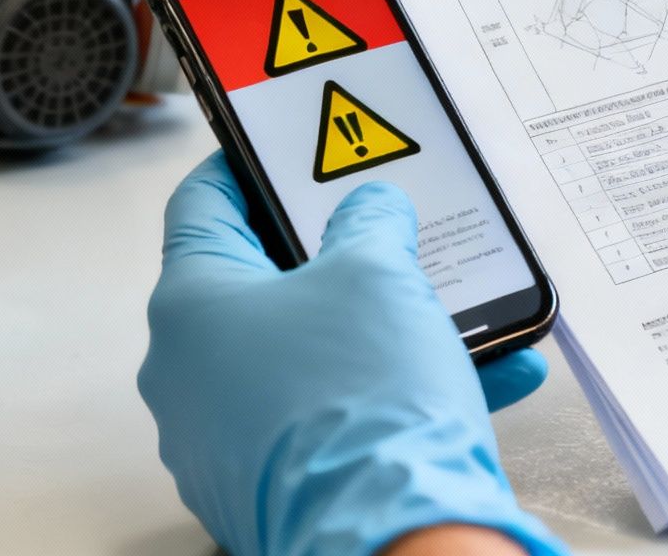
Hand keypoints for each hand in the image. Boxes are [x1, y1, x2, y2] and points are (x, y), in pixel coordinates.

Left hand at [137, 152, 562, 555]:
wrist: (391, 539)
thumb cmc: (360, 403)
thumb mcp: (379, 272)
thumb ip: (371, 221)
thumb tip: (370, 210)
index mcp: (190, 306)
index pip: (200, 205)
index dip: (245, 167)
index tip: (280, 151)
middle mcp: (189, 377)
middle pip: (260, 287)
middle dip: (337, 258)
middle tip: (382, 231)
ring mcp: (226, 440)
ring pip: (308, 358)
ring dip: (381, 330)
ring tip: (456, 311)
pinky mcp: (274, 489)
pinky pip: (333, 419)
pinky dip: (392, 394)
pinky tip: (478, 375)